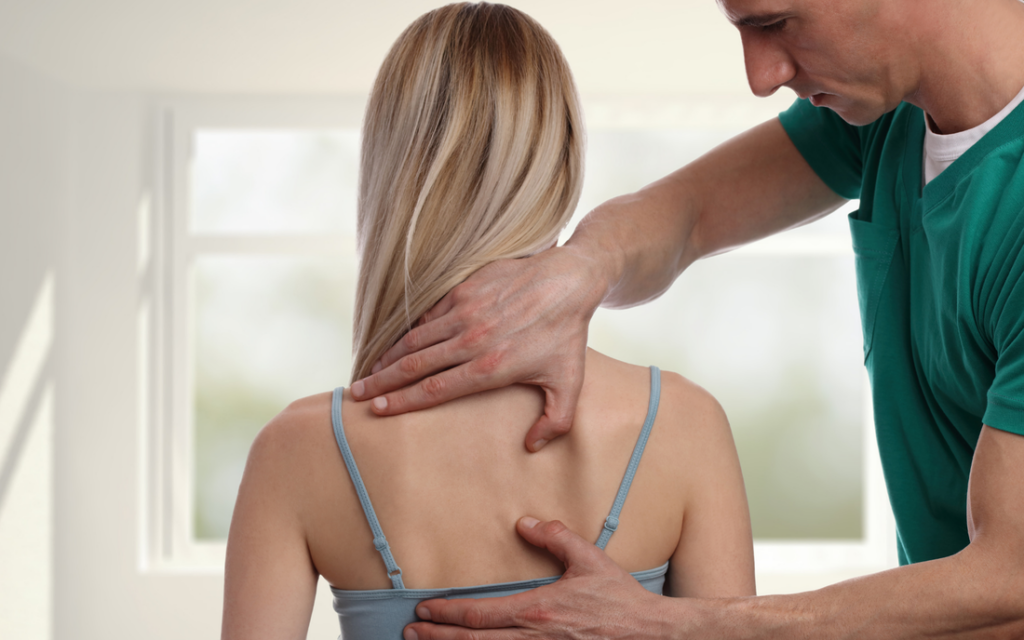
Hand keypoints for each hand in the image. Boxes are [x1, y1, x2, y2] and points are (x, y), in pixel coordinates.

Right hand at [350, 245, 606, 450]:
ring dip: (388, 358)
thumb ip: (555, 422)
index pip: (435, 390)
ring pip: (415, 339)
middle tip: (356, 396)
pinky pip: (428, 315)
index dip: (403, 401)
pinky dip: (409, 331)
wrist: (569, 279)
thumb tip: (531, 448)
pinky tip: (397, 344)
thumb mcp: (569, 383)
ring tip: (368, 373)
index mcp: (491, 368)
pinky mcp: (463, 290)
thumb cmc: (568, 334)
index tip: (378, 410)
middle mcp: (472, 340)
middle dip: (381, 383)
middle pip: (414, 366)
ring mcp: (465, 312)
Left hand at [403, 518, 666, 639]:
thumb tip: (524, 521)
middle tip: (410, 631)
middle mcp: (534, 638)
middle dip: (438, 637)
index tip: (425, 608)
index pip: (480, 612)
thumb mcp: (589, 559)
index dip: (448, 613)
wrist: (652, 635)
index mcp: (538, 609)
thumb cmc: (620, 600)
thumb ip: (555, 537)